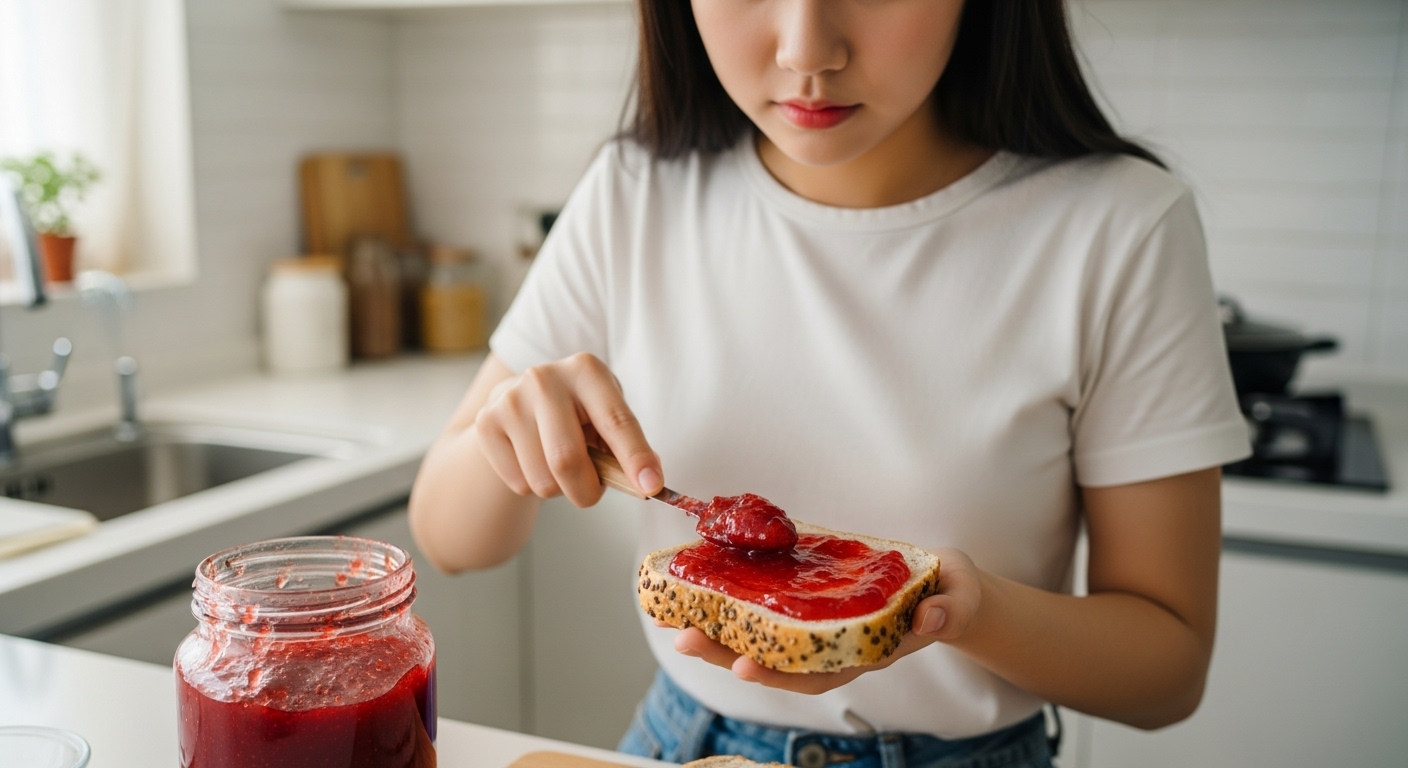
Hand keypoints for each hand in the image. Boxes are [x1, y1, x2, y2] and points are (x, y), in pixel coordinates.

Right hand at [473, 353, 662, 506]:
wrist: (519, 402)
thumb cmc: (576, 413)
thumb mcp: (606, 415)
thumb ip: (627, 446)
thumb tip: (648, 481)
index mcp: (586, 370)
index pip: (616, 421)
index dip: (635, 457)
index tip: (650, 487)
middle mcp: (544, 378)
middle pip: (567, 460)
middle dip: (587, 491)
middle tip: (591, 493)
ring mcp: (510, 399)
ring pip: (542, 480)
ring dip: (560, 490)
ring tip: (559, 466)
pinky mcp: (486, 423)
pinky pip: (519, 483)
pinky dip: (533, 487)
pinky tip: (533, 461)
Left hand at [668, 547, 983, 694]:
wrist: (948, 588)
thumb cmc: (951, 592)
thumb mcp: (959, 597)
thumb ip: (948, 610)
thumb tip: (929, 618)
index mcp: (867, 651)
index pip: (817, 673)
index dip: (779, 673)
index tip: (744, 666)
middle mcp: (836, 647)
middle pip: (776, 662)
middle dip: (728, 654)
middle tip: (686, 637)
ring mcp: (822, 628)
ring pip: (765, 642)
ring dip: (722, 635)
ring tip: (680, 622)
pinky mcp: (813, 603)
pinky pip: (769, 611)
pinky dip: (737, 606)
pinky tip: (706, 593)